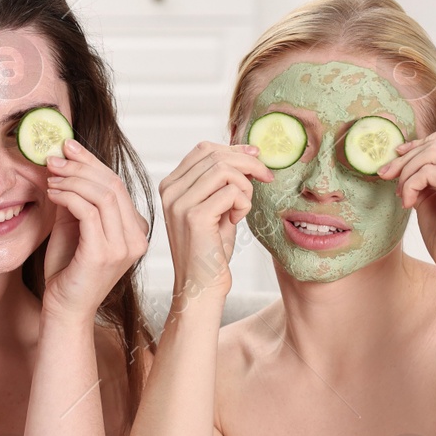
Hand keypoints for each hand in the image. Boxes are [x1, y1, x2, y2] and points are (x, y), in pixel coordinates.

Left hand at [41, 140, 150, 320]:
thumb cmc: (67, 271)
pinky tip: (52, 194)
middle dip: (80, 166)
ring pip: (102, 194)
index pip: (117, 184)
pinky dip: (67, 196)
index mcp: (134, 229)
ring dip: (71, 179)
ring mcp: (124, 247)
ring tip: (50, 176)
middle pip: (112, 185)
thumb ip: (76, 198)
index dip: (92, 161)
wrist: (64, 310)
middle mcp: (137, 237)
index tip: (68, 147)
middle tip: (54, 158)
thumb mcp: (74, 226)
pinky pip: (88, 211)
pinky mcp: (105, 254)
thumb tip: (64, 163)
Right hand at [157, 142, 272, 301]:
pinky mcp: (194, 217)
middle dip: (248, 163)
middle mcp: (170, 191)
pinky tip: (236, 220)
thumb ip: (223, 180)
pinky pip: (231, 192)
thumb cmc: (211, 249)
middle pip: (216, 155)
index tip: (257, 159)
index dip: (234, 149)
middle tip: (266, 178)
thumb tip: (249, 151)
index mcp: (171, 185)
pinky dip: (243, 204)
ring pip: (225, 170)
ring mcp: (179, 203)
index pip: (204, 149)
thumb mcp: (216, 207)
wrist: (200, 286)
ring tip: (242, 208)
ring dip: (245, 187)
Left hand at [374, 124, 435, 275]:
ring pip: (433, 151)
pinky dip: (411, 184)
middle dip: (409, 155)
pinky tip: (408, 204)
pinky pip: (429, 170)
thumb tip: (403, 154)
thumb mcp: (433, 197)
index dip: (421, 142)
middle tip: (387, 175)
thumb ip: (426, 174)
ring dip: (408, 171)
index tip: (397, 157)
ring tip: (401, 195)